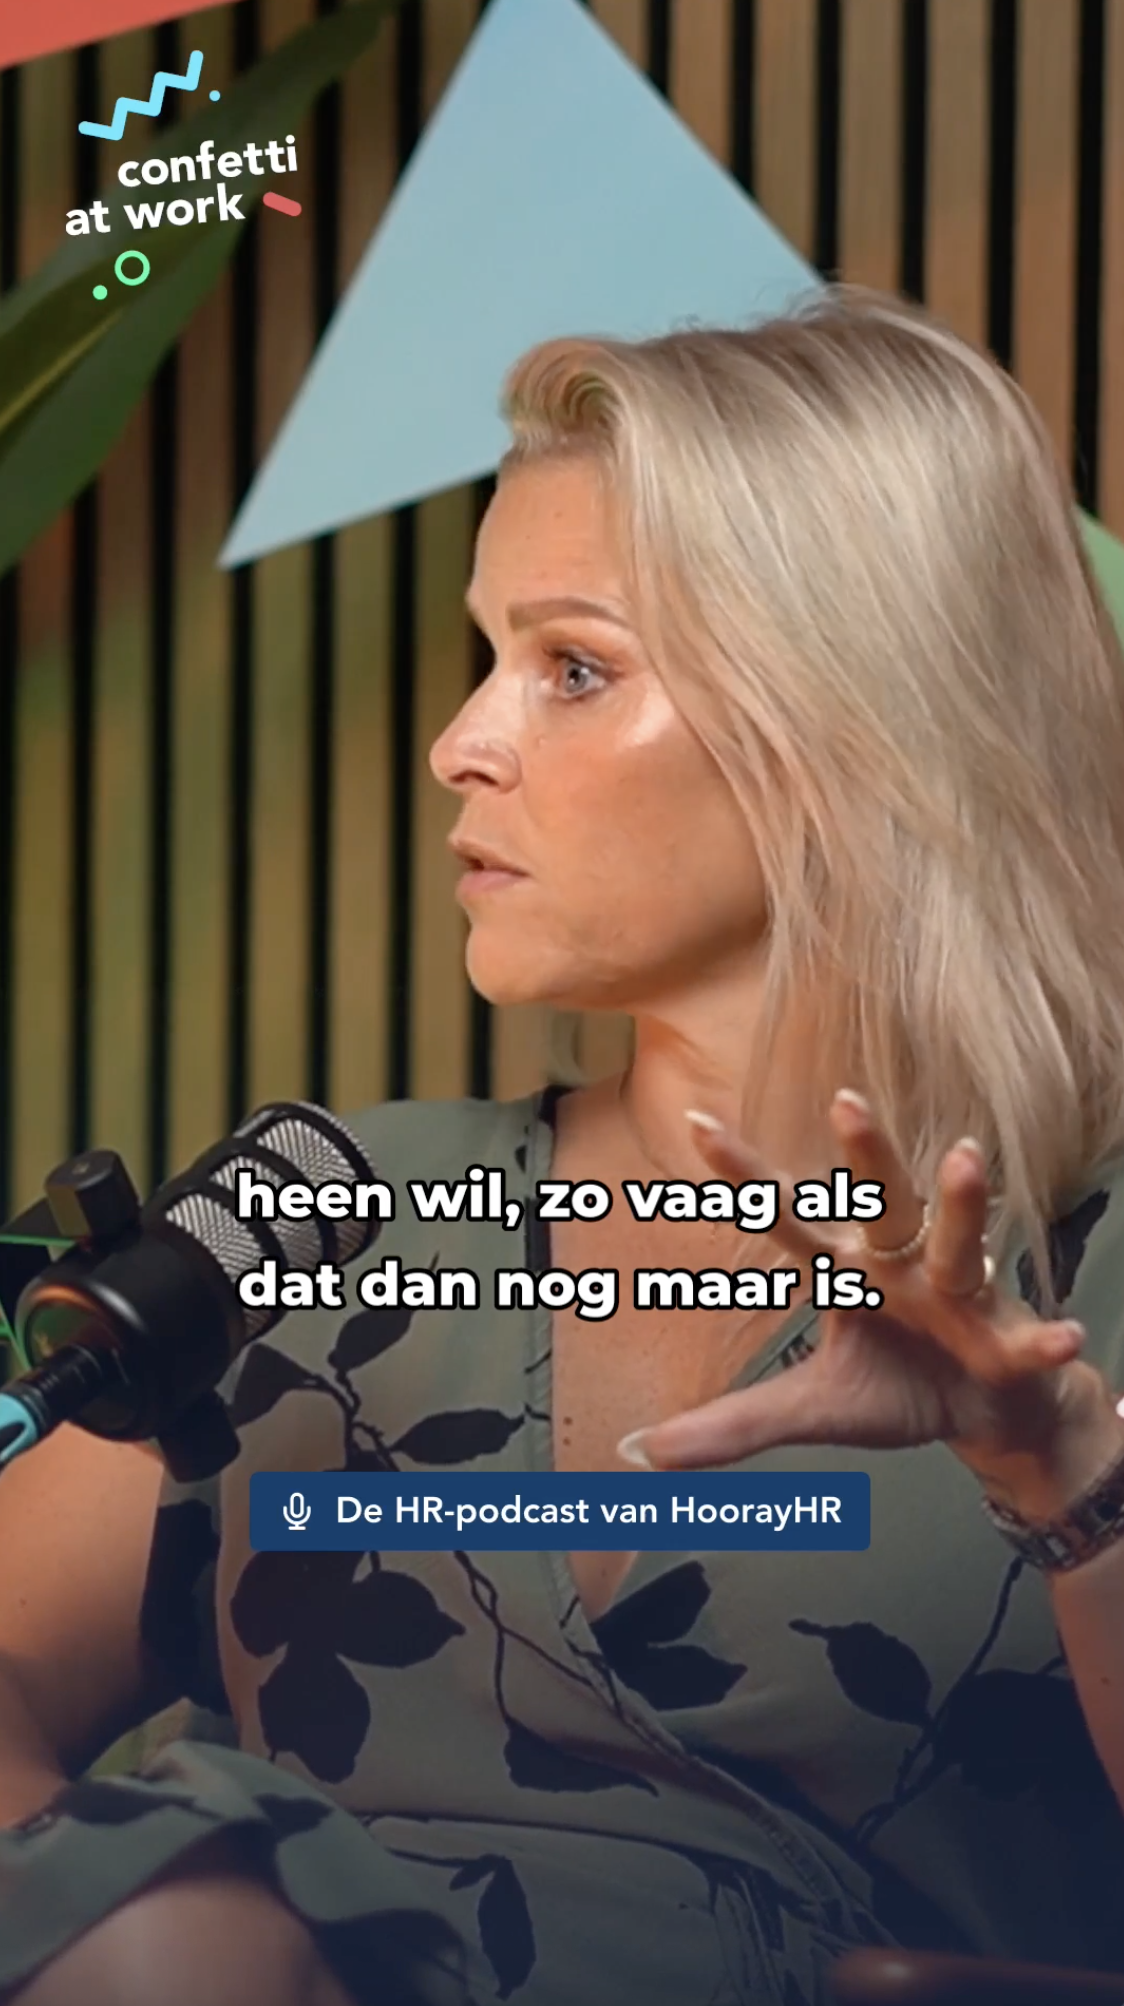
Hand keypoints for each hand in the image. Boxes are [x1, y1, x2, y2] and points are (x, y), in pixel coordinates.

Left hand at [619, 1091, 1123, 1506]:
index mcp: (847, 1273)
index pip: (787, 1217)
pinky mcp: (1007, 1344)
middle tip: (846, 1097)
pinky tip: (1067, 1335)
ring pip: (958, 1244)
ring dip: (962, 1205)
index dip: (745, 1176)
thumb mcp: (810, 1410)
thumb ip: (729, 1426)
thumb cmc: (898, 1388)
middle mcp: (902, 1266)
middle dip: (867, 1155)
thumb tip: (635, 1451)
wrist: (987, 1417)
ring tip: (966, 1159)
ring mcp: (959, 1298)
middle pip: (882, 1204)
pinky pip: (1024, 1344)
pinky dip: (1044, 1343)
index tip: (698, 1121)